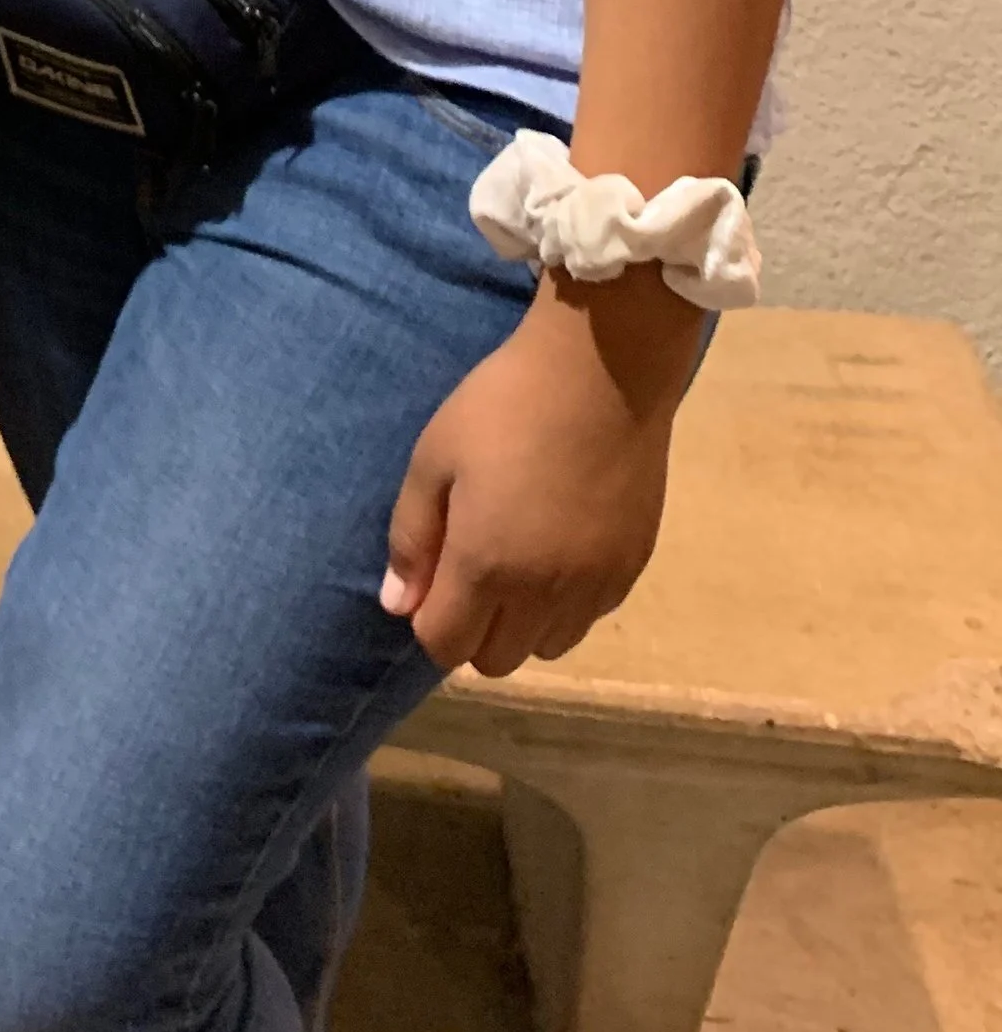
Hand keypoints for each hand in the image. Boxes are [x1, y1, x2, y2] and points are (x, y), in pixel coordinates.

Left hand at [382, 269, 703, 675]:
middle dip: (472, 630)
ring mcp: (596, 586)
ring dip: (523, 623)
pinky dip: (566, 603)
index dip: (428, 619)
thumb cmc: (502, 405)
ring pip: (548, 647)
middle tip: (469, 567)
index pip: (446, 646)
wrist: (601, 371)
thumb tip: (397, 606)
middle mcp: (545, 595)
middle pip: (498, 660)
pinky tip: (559, 547)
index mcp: (486, 567)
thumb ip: (412, 539)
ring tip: (517, 559)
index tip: (431, 574)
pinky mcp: (633, 567)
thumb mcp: (433, 459)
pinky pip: (589, 617)